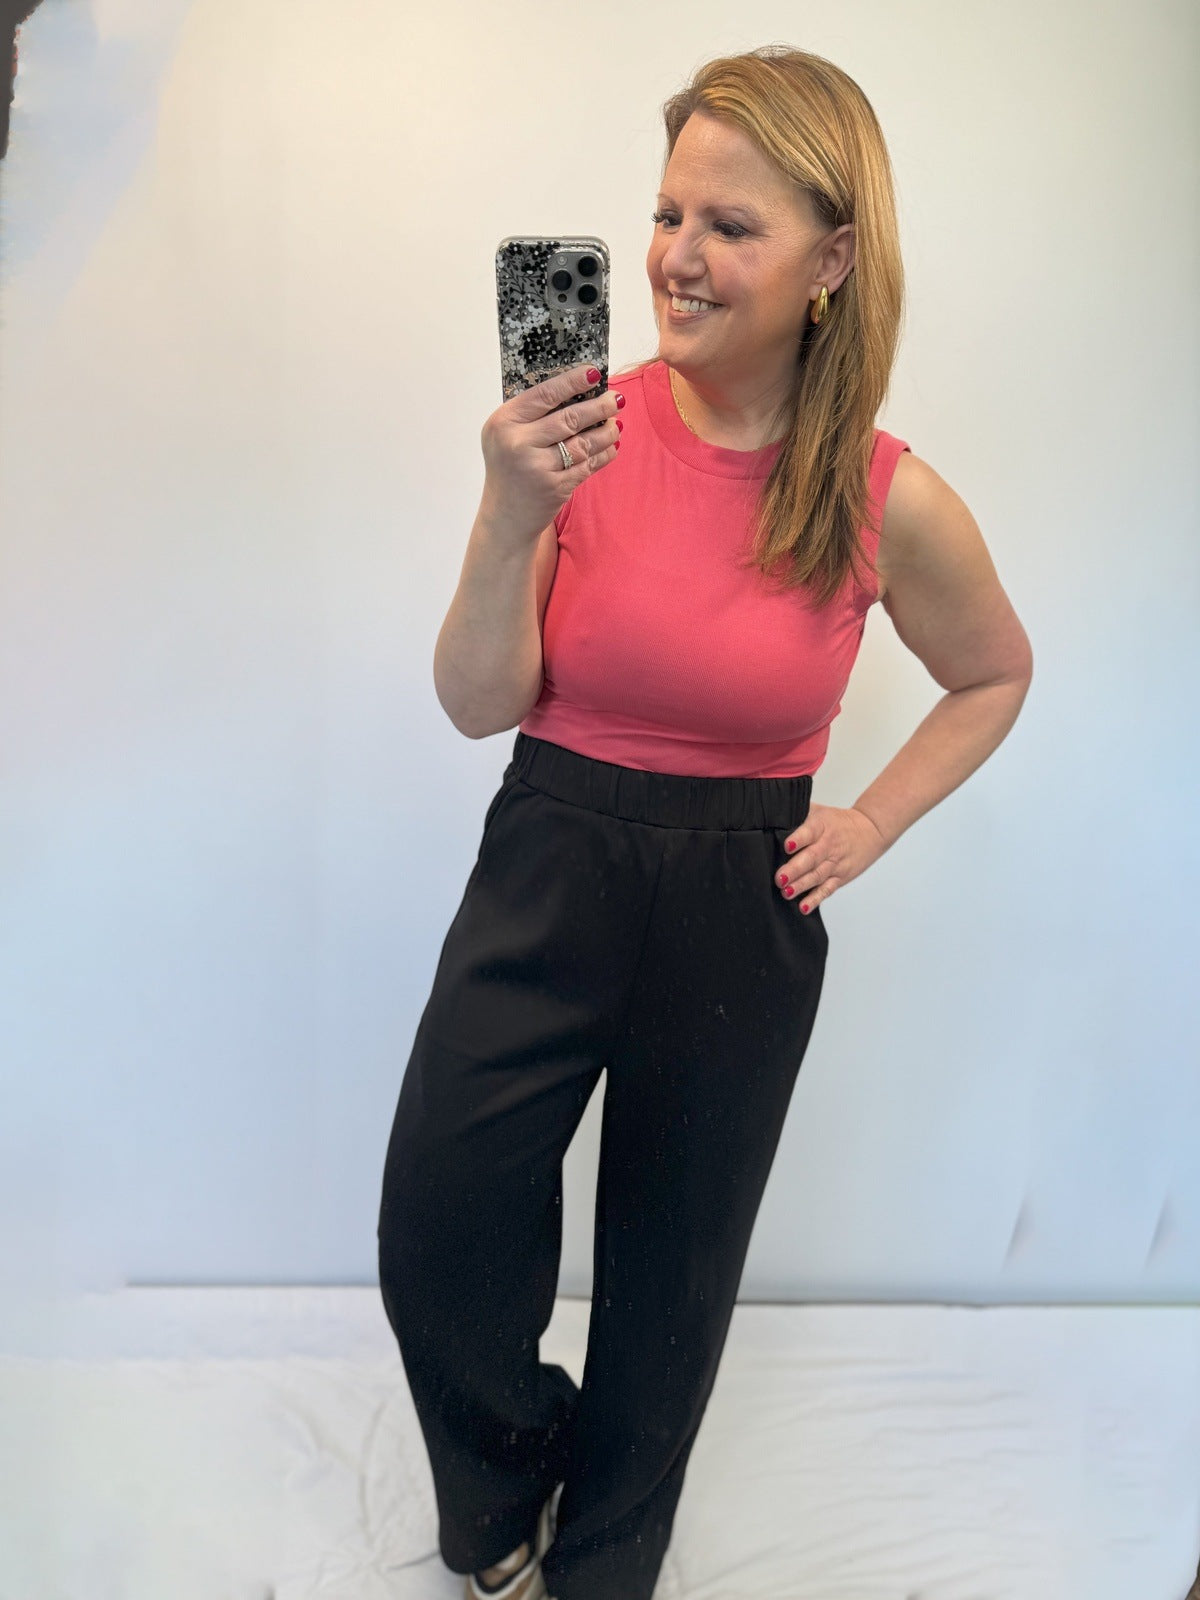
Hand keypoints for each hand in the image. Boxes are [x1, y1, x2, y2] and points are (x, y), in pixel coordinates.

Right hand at [478, 362, 621, 548]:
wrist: (505, 516)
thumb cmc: (509, 468)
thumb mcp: (506, 435)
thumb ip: (531, 414)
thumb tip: (578, 389)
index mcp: (503, 422)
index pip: (544, 395)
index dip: (572, 381)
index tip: (594, 373)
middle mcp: (517, 444)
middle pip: (569, 418)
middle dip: (599, 407)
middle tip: (616, 399)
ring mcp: (536, 468)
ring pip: (582, 443)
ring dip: (606, 432)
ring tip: (616, 424)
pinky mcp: (554, 488)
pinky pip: (587, 466)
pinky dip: (603, 455)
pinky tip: (612, 447)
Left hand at [775, 804, 887, 913]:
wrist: (871, 830)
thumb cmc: (837, 821)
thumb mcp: (819, 811)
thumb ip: (797, 812)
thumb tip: (771, 813)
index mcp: (822, 826)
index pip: (810, 832)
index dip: (798, 839)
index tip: (787, 846)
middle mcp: (828, 845)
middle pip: (812, 858)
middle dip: (795, 869)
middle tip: (779, 878)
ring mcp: (835, 863)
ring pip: (817, 876)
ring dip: (802, 886)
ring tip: (787, 892)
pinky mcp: (839, 878)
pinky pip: (826, 890)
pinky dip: (815, 899)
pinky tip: (803, 907)